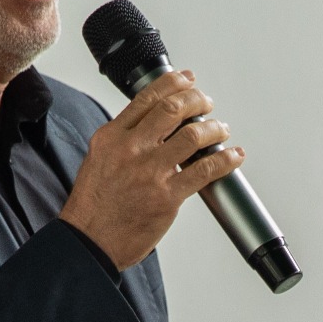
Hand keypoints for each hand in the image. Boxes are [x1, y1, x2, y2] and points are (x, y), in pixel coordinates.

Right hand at [58, 71, 244, 269]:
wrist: (89, 242)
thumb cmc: (95, 205)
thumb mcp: (98, 159)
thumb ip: (123, 139)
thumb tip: (152, 122)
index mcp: (111, 137)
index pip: (147, 97)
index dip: (174, 83)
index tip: (188, 80)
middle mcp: (130, 149)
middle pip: (173, 109)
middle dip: (197, 100)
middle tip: (207, 104)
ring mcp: (150, 172)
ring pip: (193, 136)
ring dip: (214, 129)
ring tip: (221, 130)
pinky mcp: (167, 197)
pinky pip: (204, 170)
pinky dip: (225, 160)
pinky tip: (233, 156)